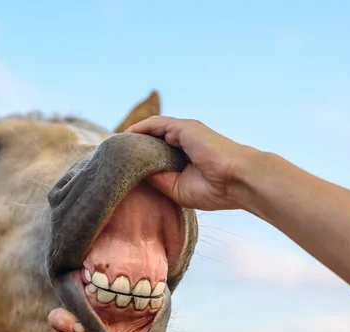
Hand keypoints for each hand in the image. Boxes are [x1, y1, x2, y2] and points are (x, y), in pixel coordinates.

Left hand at [126, 116, 255, 211]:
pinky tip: (125, 135)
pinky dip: (140, 128)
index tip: (122, 168)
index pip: (157, 154)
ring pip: (153, 131)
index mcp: (186, 157)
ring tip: (114, 146)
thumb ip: (157, 180)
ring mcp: (185, 133)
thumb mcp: (177, 189)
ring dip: (133, 137)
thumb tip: (134, 175)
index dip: (140, 160)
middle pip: (153, 141)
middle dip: (134, 148)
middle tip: (112, 156)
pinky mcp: (184, 127)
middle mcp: (185, 142)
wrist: (237, 181)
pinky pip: (156, 124)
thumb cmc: (214, 189)